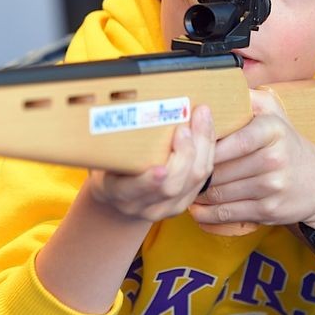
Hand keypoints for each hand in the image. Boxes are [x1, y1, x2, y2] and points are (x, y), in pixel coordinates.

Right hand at [85, 106, 214, 222]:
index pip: (133, 191)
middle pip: (172, 186)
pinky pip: (203, 178)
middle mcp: (143, 206)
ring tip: (201, 116)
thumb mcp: (106, 157)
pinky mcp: (184, 204)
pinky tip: (206, 129)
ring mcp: (166, 208)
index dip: (149, 182)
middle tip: (185, 125)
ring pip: (194, 180)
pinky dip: (208, 151)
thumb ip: (117, 142)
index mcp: (118, 193)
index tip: (160, 169)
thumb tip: (132, 106)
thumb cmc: (112, 168)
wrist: (120, 199)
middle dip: (184, 153)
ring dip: (202, 146)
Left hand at [189, 90, 314, 230]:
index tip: (188, 147)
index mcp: (273, 130)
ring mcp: (273, 187)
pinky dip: (207, 213)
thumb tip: (218, 83)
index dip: (206, 146)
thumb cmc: (288, 145)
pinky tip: (196, 207)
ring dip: (198, 193)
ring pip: (220, 192)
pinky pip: (228, 213)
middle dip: (196, 171)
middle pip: (220, 169)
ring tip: (183, 187)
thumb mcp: (275, 114)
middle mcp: (275, 158)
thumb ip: (248, 98)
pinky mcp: (269, 211)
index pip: (232, 140)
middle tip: (177, 170)